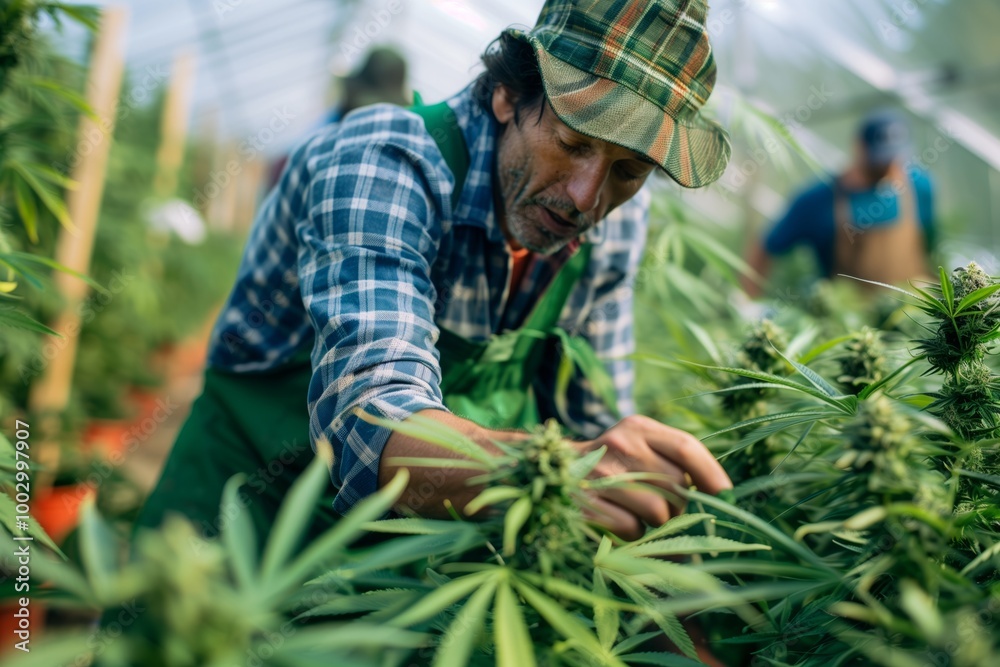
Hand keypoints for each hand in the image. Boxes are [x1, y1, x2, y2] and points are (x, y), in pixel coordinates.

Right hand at [575, 415, 730, 540]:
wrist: (548, 471)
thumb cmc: (609, 465)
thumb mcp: (637, 447)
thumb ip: (672, 460)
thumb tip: (721, 495)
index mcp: (637, 428)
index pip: (685, 447)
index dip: (711, 474)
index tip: (726, 494)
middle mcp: (620, 445)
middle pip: (675, 486)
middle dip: (677, 505)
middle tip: (661, 508)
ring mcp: (601, 475)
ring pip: (658, 511)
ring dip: (656, 522)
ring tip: (637, 514)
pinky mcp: (587, 505)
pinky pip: (632, 528)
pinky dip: (632, 533)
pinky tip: (618, 521)